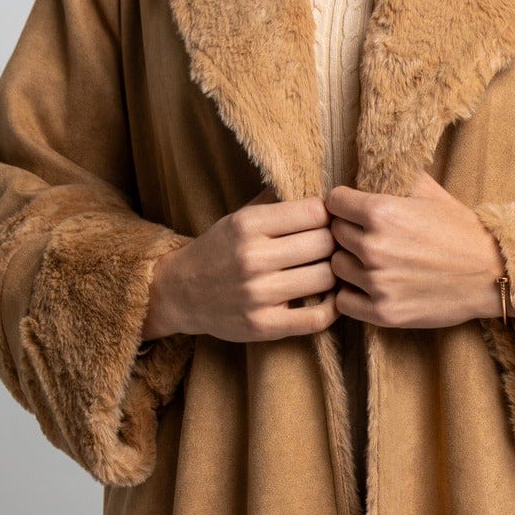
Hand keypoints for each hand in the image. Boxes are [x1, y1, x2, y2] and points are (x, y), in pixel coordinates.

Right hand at [144, 193, 337, 342]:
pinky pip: (317, 318)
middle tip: (331, 249)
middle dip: (334, 244)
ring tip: (327, 271)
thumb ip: (276, 203)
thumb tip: (322, 188)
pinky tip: (327, 299)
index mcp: (248, 225)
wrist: (180, 293)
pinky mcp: (264, 326)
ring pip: (326, 278)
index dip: (329, 216)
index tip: (326, 223)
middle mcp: (252, 258)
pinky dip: (332, 307)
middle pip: (325, 243)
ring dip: (333, 275)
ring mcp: (258, 294)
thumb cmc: (219, 251)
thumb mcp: (239, 218)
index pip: (315, 212)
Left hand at [325, 174, 505, 329]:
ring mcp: (378, 282)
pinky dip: (353, 294)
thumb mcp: (429, 191)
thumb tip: (369, 161)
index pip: (334, 202)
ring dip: (350, 264)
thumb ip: (394, 175)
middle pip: (333, 235)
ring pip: (336, 267)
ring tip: (372, 262)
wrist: (491, 274)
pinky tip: (370, 287)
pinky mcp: (383, 312)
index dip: (344, 204)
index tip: (354, 211)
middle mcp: (374, 247)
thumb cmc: (460, 230)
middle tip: (369, 237)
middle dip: (348, 233)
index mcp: (381, 212)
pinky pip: (344, 301)